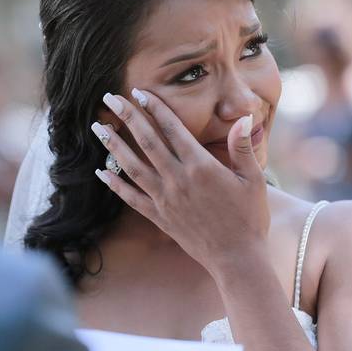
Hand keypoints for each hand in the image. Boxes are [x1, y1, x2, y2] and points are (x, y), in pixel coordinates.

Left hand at [92, 89, 269, 276]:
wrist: (237, 258)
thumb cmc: (249, 217)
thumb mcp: (253, 179)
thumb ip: (242, 147)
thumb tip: (243, 116)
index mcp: (201, 166)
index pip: (172, 129)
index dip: (155, 107)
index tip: (139, 91)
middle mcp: (178, 179)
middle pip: (147, 141)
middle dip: (127, 116)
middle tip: (109, 98)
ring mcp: (165, 198)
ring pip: (132, 166)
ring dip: (113, 145)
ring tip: (98, 127)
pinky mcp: (158, 217)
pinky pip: (131, 197)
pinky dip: (115, 184)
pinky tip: (101, 171)